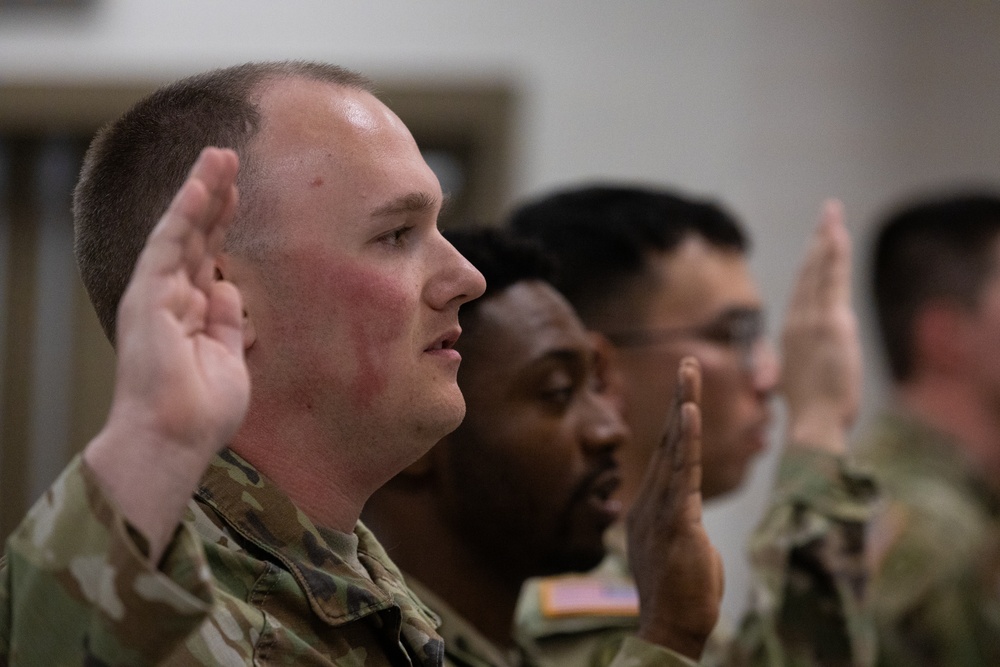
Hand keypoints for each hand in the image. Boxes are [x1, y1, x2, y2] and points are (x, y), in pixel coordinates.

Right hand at [84, 147, 248, 561]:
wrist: (173, 439)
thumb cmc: (201, 411)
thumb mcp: (229, 358)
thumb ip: (230, 322)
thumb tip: (231, 288)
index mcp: (191, 313)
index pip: (207, 257)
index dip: (222, 224)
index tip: (238, 194)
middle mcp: (171, 298)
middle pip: (194, 236)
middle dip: (213, 196)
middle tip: (229, 157)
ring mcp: (157, 295)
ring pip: (180, 232)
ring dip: (200, 192)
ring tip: (219, 156)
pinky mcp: (148, 297)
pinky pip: (168, 247)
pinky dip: (185, 215)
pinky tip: (201, 187)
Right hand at [626, 357, 722, 659]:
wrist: (670, 628)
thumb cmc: (680, 595)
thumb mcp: (679, 549)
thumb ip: (681, 522)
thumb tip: (685, 514)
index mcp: (649, 507)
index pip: (667, 454)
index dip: (675, 420)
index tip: (684, 391)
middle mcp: (650, 501)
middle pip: (666, 440)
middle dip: (679, 398)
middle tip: (687, 362)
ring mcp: (661, 509)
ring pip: (672, 448)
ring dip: (682, 405)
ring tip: (689, 371)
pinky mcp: (676, 521)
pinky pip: (682, 474)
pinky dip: (685, 441)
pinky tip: (687, 413)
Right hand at [780, 200, 859, 453]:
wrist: (812, 423)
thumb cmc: (810, 414)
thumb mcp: (794, 388)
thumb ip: (786, 374)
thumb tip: (771, 383)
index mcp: (792, 334)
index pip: (803, 290)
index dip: (810, 263)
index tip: (817, 242)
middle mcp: (798, 321)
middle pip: (808, 272)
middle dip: (818, 240)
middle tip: (827, 212)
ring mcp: (813, 320)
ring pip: (819, 270)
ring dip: (826, 238)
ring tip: (832, 213)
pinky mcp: (831, 322)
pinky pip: (832, 280)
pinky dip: (834, 254)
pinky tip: (836, 234)